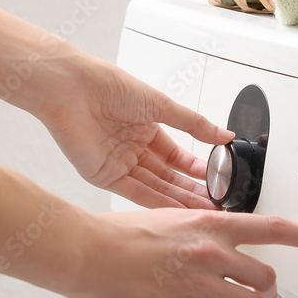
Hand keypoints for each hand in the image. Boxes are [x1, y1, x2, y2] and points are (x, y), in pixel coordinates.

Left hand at [41, 54, 233, 209]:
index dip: (196, 169)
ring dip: (178, 199)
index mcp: (146, 128)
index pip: (176, 156)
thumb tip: (224, 134)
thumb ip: (194, 124)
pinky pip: (135, 192)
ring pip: (155, 186)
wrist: (73, 89)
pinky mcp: (104, 176)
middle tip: (215, 203)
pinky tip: (177, 210)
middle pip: (167, 175)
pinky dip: (157, 201)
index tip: (217, 180)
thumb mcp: (161, 105)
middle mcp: (133, 148)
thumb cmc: (110, 87)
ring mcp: (119, 164)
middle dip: (190, 190)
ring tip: (203, 210)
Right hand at [72, 209, 297, 297]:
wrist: (88, 252)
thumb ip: (201, 231)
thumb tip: (218, 246)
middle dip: (267, 293)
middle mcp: (212, 251)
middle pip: (267, 279)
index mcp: (210, 222)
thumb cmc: (120, 235)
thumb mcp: (170, 218)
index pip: (274, 228)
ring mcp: (201, 282)